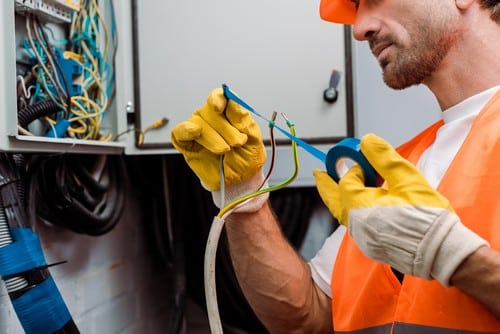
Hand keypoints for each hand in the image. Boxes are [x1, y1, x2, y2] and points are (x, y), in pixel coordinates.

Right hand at [171, 88, 267, 210]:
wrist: (242, 180)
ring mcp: (197, 130)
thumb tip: (231, 99)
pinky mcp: (186, 144)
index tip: (219, 107)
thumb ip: (241, 118)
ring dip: (212, 137)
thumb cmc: (247, 157)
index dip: (218, 98)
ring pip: (197, 123)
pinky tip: (195, 132)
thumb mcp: (252, 136)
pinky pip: (179, 132)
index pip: (219, 97)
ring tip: (225, 150)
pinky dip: (185, 129)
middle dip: (225, 128)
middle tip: (237, 142)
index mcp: (226, 112)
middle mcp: (209, 118)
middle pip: (209, 111)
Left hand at [315, 133, 487, 284]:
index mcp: (359, 207)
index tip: (366, 162)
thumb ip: (384, 159)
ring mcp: (362, 238)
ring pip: (343, 215)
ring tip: (336, 188)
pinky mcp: (372, 246)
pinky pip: (354, 226)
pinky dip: (352, 212)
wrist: (442, 252)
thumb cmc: (427, 218)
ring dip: (339, 199)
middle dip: (326, 185)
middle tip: (319, 173)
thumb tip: (367, 140)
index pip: (347, 181)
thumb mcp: (407, 180)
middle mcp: (355, 225)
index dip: (355, 169)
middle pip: (334, 200)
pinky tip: (362, 207)